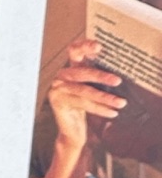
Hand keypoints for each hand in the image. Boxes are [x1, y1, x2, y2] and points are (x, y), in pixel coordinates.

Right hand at [48, 35, 125, 153]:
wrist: (72, 131)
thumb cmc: (84, 108)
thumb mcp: (90, 90)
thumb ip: (97, 80)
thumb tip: (118, 75)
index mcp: (70, 68)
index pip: (74, 51)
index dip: (84, 46)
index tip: (98, 46)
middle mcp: (61, 76)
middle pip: (81, 72)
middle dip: (100, 76)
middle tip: (117, 80)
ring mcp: (57, 88)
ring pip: (84, 91)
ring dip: (104, 97)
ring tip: (121, 103)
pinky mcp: (58, 101)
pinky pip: (82, 104)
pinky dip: (100, 109)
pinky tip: (112, 113)